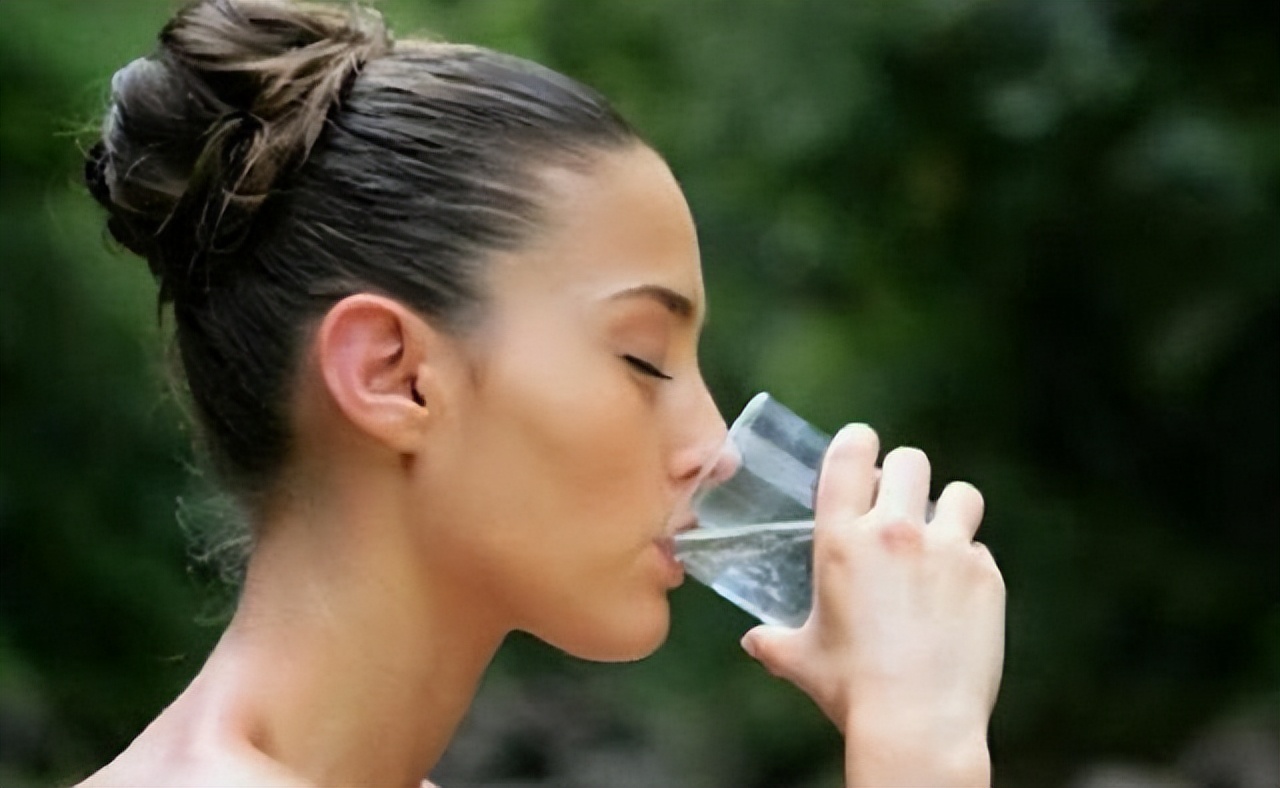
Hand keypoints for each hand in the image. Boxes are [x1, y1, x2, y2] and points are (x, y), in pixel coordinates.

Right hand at [739, 425, 1004, 786]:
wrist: (918, 722)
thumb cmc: (851, 689)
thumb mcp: (800, 659)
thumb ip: (773, 642)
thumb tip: (754, 642)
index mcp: (842, 540)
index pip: (850, 455)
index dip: (856, 442)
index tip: (860, 449)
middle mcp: (896, 532)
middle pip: (910, 460)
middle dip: (903, 475)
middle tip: (898, 503)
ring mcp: (947, 550)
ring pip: (960, 494)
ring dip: (948, 509)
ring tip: (939, 537)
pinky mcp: (986, 576)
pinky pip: (980, 549)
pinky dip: (968, 563)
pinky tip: (955, 594)